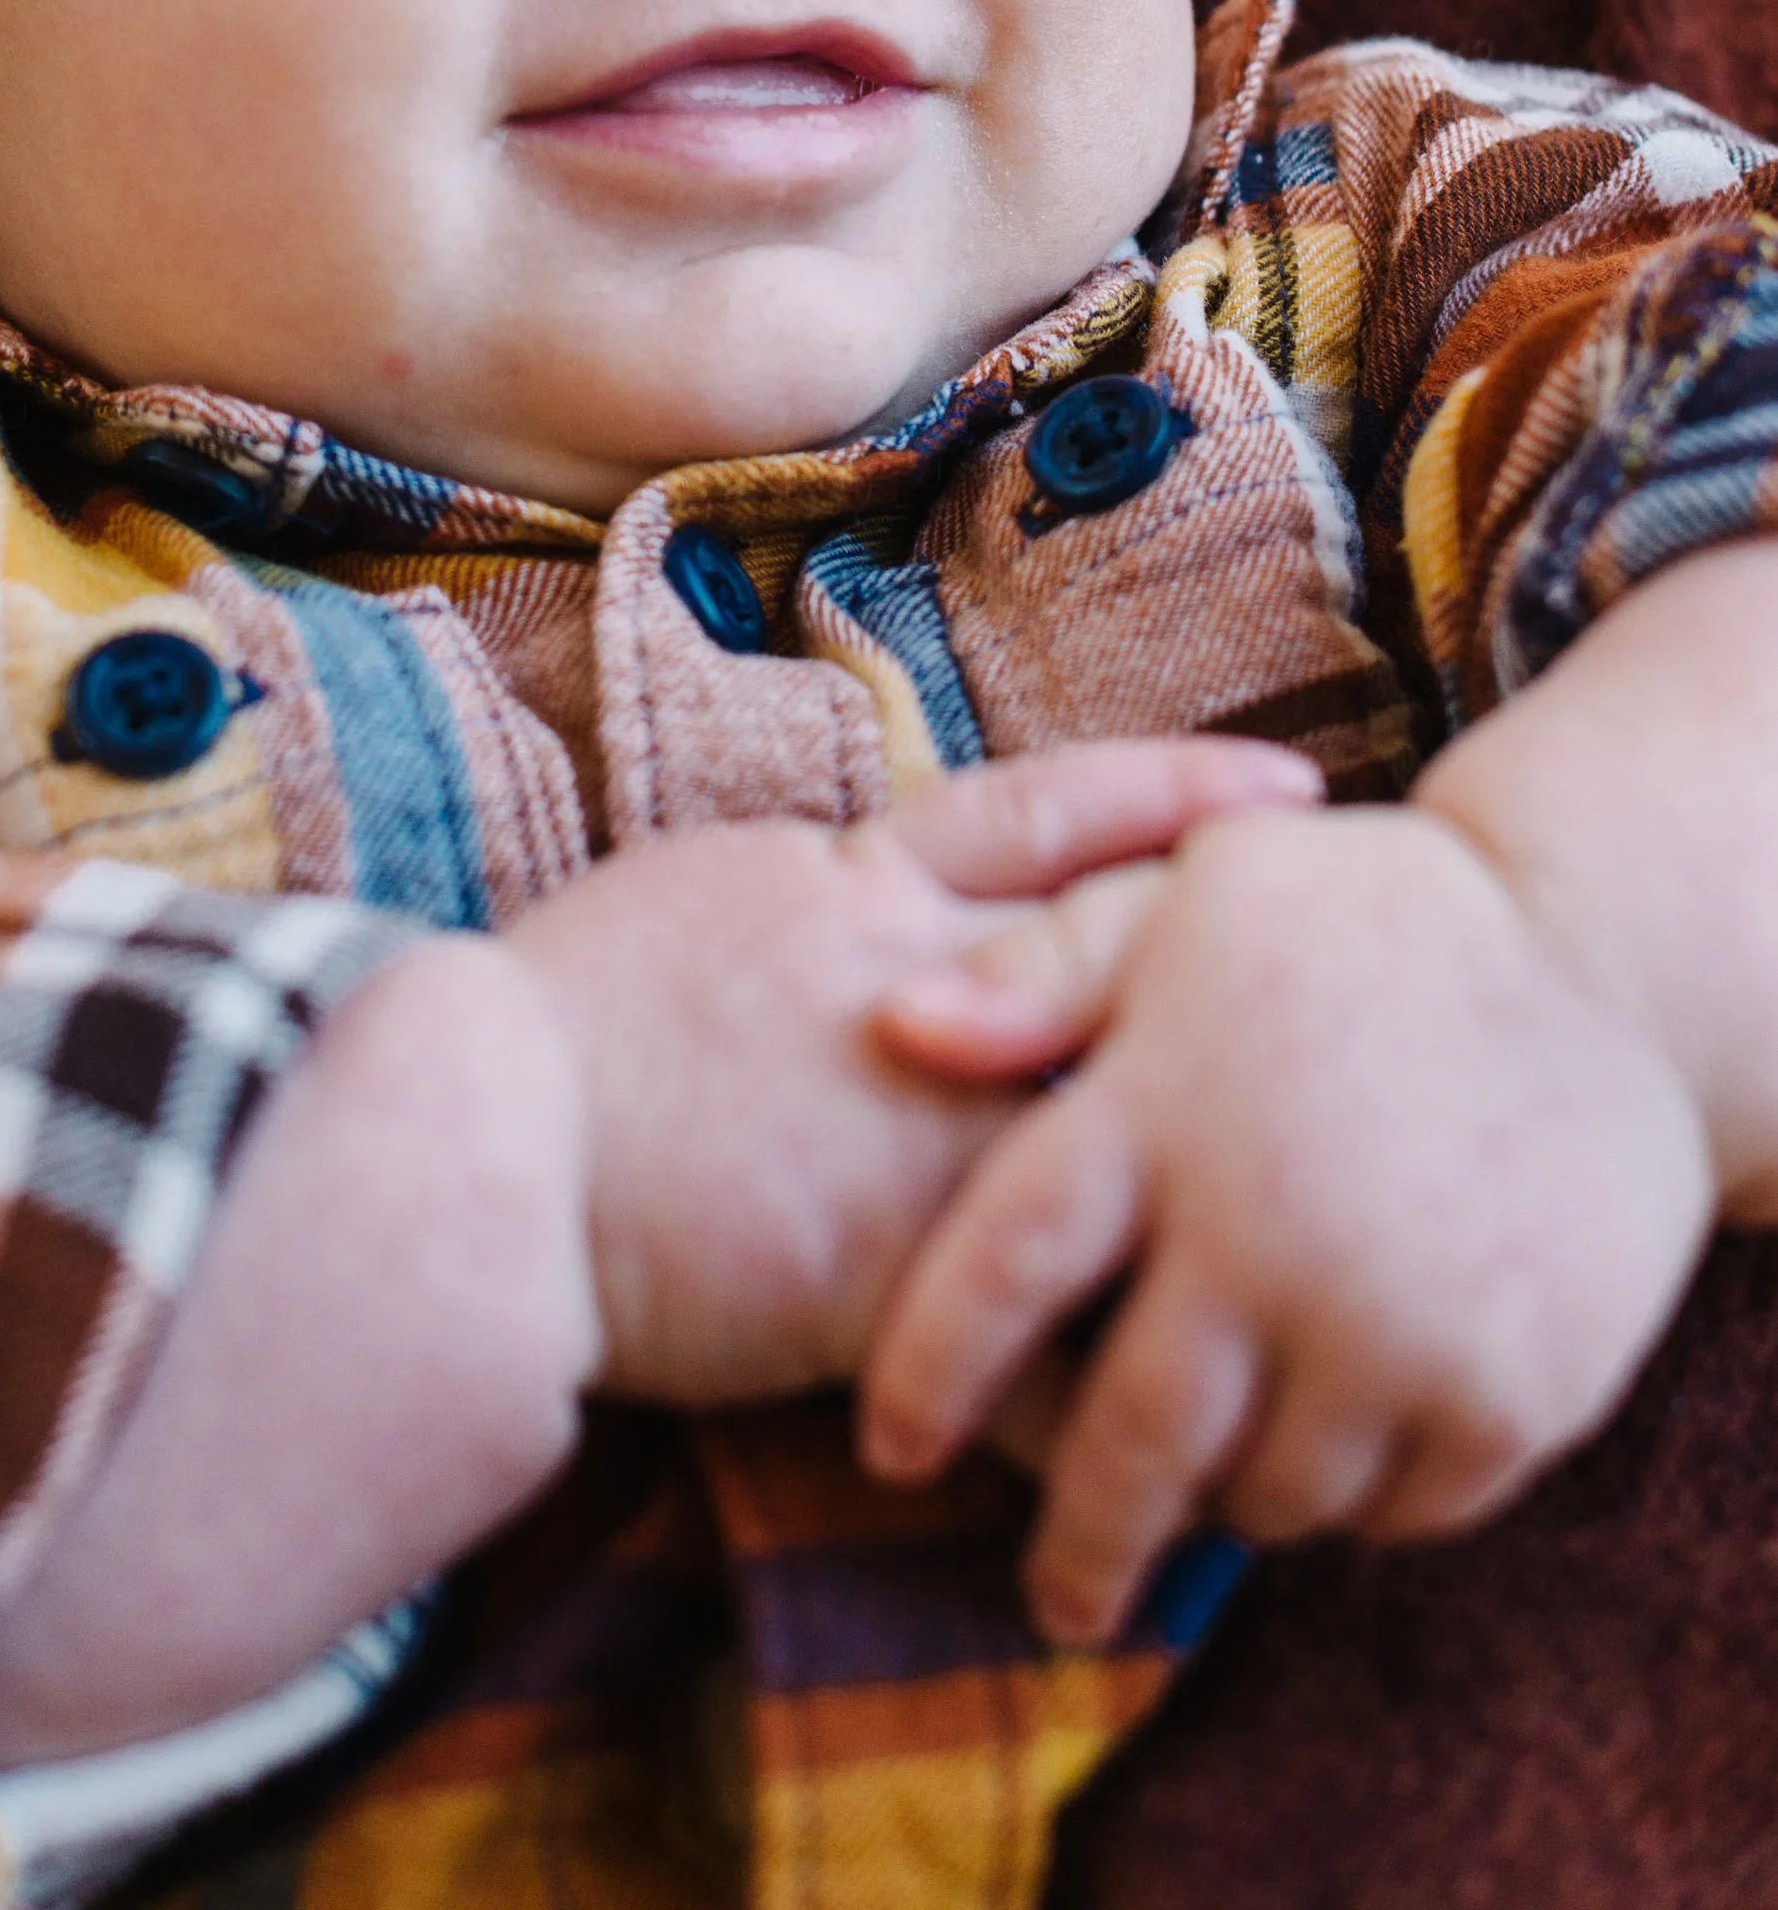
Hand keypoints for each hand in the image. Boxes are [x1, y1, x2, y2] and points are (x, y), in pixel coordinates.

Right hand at [509, 733, 1316, 1407]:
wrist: (466, 1142)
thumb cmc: (538, 1024)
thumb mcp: (684, 911)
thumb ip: (803, 909)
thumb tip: (866, 906)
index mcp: (852, 890)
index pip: (1044, 818)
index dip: (1173, 801)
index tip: (1292, 800)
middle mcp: (922, 994)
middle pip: (1125, 976)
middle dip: (1248, 985)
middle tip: (1379, 986)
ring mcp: (926, 1132)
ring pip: (1118, 1159)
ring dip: (1216, 1208)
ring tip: (1337, 1250)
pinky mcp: (900, 1274)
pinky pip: (1043, 1341)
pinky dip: (1106, 1396)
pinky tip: (1185, 1453)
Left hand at [858, 801, 1713, 1648]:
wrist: (1606, 966)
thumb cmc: (1363, 921)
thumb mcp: (1192, 900)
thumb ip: (1042, 970)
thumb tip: (891, 1026)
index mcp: (1164, 1108)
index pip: (1000, 1272)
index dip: (928, 1375)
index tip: (890, 1451)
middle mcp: (1266, 1231)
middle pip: (1127, 1441)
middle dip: (1077, 1539)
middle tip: (1055, 1597)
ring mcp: (1391, 1322)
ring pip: (1262, 1491)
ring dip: (1225, 1502)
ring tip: (1214, 1486)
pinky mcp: (1506, 1388)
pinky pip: (1392, 1508)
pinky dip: (1352, 1499)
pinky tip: (1339, 1443)